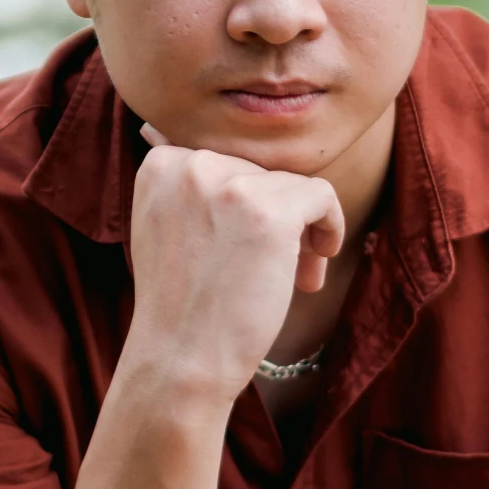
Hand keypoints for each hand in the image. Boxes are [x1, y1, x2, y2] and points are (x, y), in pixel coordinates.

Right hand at [126, 130, 343, 399]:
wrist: (181, 361)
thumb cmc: (181, 304)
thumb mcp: (166, 227)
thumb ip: (183, 184)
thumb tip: (158, 128)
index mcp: (162, 165)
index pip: (230, 161)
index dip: (245, 204)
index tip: (242, 246)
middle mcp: (191, 164)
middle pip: (263, 172)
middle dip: (276, 217)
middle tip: (275, 269)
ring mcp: (230, 185)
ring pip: (293, 185)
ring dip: (302, 230)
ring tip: (296, 278)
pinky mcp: (269, 211)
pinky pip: (322, 195)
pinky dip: (330, 226)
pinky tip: (318, 262)